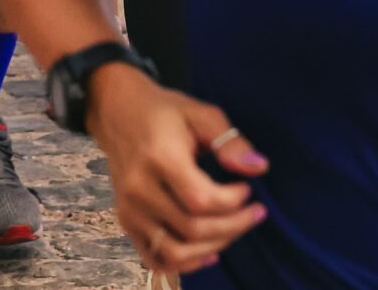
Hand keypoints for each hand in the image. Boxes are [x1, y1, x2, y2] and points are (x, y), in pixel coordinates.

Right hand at [87, 66, 267, 278]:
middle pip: (191, 229)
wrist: (119, 115)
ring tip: (236, 228)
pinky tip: (210, 253)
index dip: (232, 202)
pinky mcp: (126, 223)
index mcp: (159, 160)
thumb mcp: (201, 113)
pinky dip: (183, 264)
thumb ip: (230, 141)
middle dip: (233, 226)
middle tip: (256, 212)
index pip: (200, 200)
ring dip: (213, 246)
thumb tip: (258, 168)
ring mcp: (129, 211)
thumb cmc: (165, 112)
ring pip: (175, 251)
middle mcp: (139, 191)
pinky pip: (154, 258)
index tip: (248, 188)